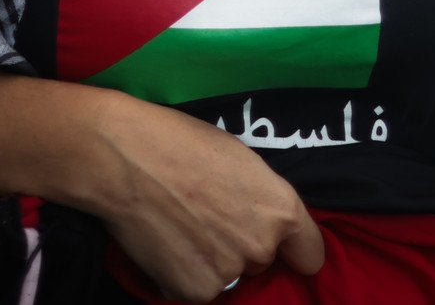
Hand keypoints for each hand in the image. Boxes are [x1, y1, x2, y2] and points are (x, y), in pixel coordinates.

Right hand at [89, 95, 324, 301]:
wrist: (125, 158)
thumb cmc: (181, 143)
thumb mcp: (241, 160)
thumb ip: (261, 198)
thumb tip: (260, 220)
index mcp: (281, 209)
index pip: (309, 253)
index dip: (294, 249)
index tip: (283, 248)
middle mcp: (261, 246)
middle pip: (262, 260)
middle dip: (241, 244)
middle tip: (207, 215)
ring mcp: (227, 272)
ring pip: (227, 274)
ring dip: (211, 260)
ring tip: (180, 225)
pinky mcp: (194, 291)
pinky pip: (196, 287)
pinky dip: (182, 273)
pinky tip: (165, 242)